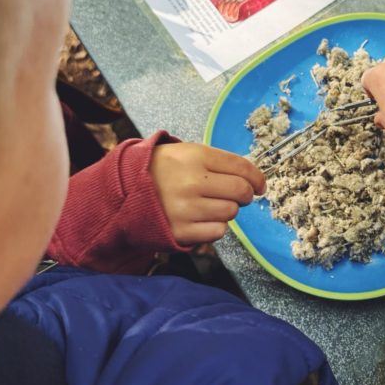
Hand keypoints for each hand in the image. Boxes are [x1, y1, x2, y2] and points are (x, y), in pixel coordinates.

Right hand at [149, 142, 264, 244]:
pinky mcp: (181, 231)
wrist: (124, 191)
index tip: (260, 185)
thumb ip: (218, 162)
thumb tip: (253, 177)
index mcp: (195, 156)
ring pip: (231, 212)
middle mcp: (191, 182)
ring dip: (228, 210)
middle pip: (241, 192)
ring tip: (211, 204)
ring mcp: (186, 208)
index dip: (257, 177)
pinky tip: (202, 218)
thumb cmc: (162, 170)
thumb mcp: (186, 153)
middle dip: (245, 195)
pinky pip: (218, 231)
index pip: (241, 167)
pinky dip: (216, 226)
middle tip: (239, 195)